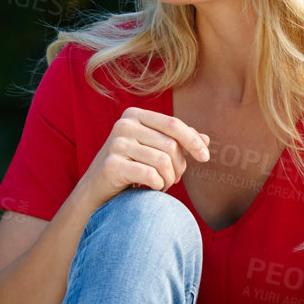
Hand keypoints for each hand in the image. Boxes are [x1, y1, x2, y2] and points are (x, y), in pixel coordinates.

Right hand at [72, 107, 210, 208]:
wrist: (97, 188)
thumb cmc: (130, 166)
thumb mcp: (152, 148)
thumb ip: (177, 141)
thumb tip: (206, 140)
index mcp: (134, 115)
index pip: (173, 124)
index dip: (193, 141)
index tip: (205, 158)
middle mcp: (123, 125)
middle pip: (170, 145)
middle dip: (179, 167)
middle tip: (174, 179)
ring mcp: (116, 144)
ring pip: (162, 162)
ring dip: (169, 179)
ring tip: (164, 185)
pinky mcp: (112, 165)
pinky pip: (150, 175)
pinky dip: (158, 185)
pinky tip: (152, 189)